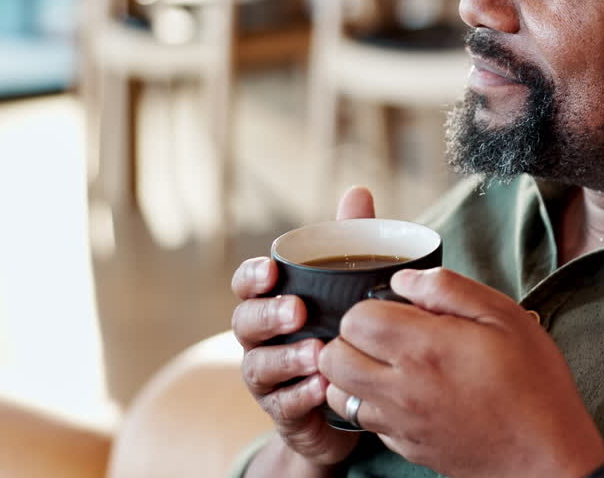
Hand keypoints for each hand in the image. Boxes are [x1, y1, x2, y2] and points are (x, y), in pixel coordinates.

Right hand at [230, 186, 377, 470]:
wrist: (342, 401)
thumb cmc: (337, 329)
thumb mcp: (345, 285)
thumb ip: (347, 242)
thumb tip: (358, 191)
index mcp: (270, 301)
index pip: (247, 283)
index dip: (252, 276)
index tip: (272, 270)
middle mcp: (259, 338)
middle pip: (245, 322)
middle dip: (268, 314)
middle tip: (297, 311)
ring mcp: (266, 378)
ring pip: (260, 366)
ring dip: (287, 358)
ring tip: (318, 352)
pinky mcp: (283, 412)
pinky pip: (283, 405)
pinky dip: (300, 395)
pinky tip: (322, 386)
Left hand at [319, 268, 603, 477]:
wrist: (546, 455)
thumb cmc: (534, 381)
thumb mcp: (504, 315)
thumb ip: (449, 288)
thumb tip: (404, 279)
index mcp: (425, 349)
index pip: (354, 319)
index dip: (372, 306)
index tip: (400, 310)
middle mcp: (401, 389)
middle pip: (332, 357)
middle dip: (351, 338)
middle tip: (387, 333)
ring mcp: (400, 423)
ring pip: (339, 393)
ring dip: (354, 373)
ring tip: (390, 364)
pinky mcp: (405, 447)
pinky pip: (366, 422)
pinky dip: (374, 404)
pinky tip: (409, 394)